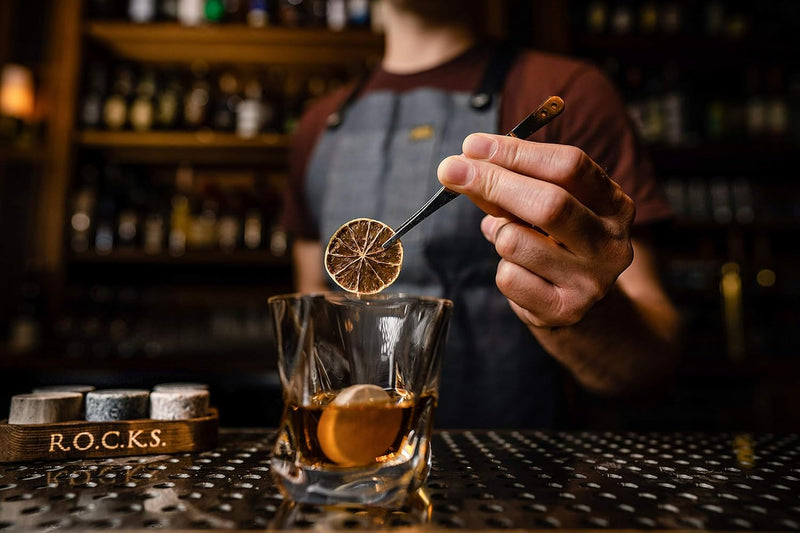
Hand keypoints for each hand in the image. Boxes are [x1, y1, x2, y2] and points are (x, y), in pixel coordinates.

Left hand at [437, 133, 635, 328]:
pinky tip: (520, 272)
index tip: (473, 145)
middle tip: (451, 170)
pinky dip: (502, 269)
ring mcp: (591, 281)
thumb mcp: (544, 206)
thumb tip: (462, 166)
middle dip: (492, 182)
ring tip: (509, 239)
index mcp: (614, 205)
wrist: (578, 305)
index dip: (516, 153)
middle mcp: (611, 243)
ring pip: (515, 242)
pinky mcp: (565, 311)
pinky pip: (508, 277)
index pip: (569, 167)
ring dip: (497, 234)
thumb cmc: (555, 243)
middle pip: (549, 203)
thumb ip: (509, 184)